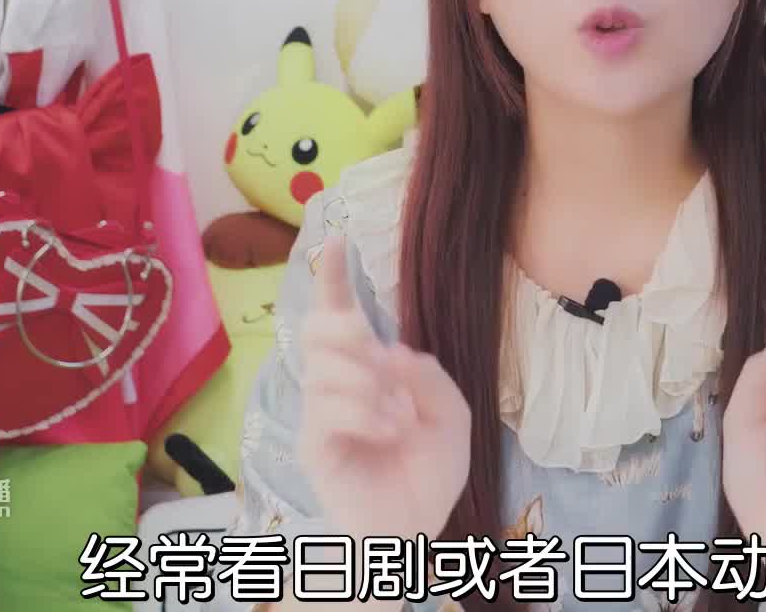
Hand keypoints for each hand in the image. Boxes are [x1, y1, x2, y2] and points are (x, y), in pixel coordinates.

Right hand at [298, 233, 470, 541]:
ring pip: (327, 368)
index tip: (336, 239)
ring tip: (401, 419)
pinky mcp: (313, 443)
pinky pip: (330, 409)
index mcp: (370, 367)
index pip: (341, 313)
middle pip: (320, 328)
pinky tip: (391, 430)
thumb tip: (391, 349)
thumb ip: (428, 375)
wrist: (417, 525)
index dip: (333, 277)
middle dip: (347, 328)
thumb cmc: (429, 468)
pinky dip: (367, 413)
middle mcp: (338, 382)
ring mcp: (321, 412)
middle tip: (376, 352)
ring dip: (371, 385)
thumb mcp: (452, 414)